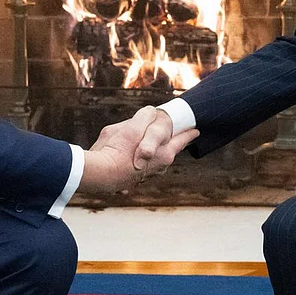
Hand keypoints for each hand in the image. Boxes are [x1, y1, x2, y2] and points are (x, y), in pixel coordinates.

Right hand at [79, 107, 197, 193]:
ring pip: (152, 159)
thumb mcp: (132, 126)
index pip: (181, 140)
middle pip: (168, 151)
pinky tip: (126, 155)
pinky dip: (136, 159)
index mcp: (164, 154)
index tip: (196, 131)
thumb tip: (150, 113)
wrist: (99, 175)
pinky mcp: (130, 181)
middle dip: (170, 143)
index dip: (188, 134)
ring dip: (150, 152)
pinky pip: (138, 166)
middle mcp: (158, 168)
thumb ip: (145, 116)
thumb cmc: (117, 149)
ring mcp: (145, 176)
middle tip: (176, 136)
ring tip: (147, 143)